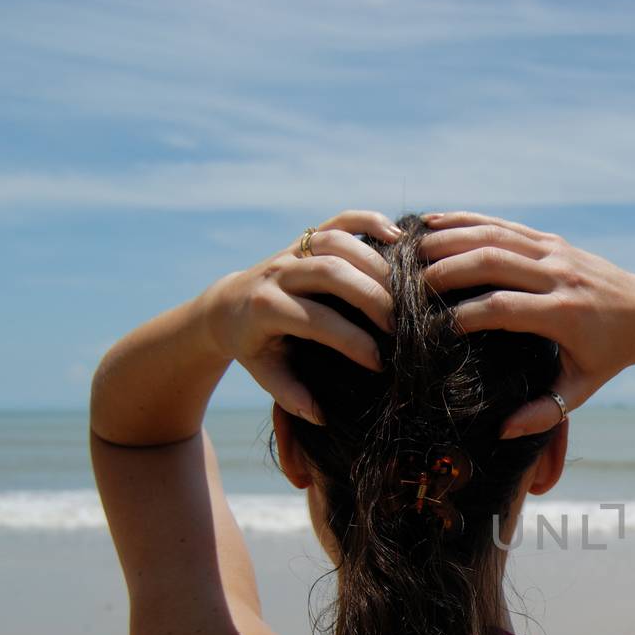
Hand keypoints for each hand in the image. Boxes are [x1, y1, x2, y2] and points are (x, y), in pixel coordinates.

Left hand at [202, 209, 401, 423]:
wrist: (229, 304)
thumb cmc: (254, 346)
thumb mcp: (265, 372)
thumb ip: (290, 394)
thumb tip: (322, 415)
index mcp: (265, 308)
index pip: (316, 321)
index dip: (353, 342)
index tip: (379, 363)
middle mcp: (278, 272)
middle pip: (331, 272)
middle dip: (372, 298)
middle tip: (399, 326)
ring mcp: (293, 249)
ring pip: (337, 241)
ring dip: (376, 263)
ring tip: (405, 291)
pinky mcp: (307, 236)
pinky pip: (341, 219)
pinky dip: (370, 222)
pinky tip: (398, 239)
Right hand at [419, 211, 634, 437]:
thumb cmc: (609, 357)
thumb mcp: (581, 390)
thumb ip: (545, 413)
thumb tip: (504, 430)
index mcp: (564, 314)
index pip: (503, 307)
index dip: (464, 314)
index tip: (432, 328)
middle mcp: (559, 276)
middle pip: (492, 262)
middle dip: (446, 270)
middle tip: (408, 285)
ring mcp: (555, 252)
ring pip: (495, 235)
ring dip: (450, 239)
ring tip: (410, 251)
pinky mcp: (552, 239)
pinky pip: (505, 224)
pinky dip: (467, 220)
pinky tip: (434, 223)